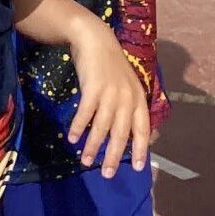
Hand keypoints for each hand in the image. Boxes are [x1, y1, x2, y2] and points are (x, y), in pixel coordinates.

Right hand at [63, 24, 151, 175]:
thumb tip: (127, 135)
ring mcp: (111, 93)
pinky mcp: (94, 88)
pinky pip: (86, 113)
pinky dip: (79, 127)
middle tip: (107, 174)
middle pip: (121, 133)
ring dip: (93, 145)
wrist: (96, 40)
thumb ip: (129, 108)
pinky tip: (72, 138)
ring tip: (85, 161)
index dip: (141, 149)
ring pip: (102, 126)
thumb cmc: (110, 67)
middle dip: (114, 155)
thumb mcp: (126, 87)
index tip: (137, 168)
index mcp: (138, 99)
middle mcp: (127, 98)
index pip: (142, 129)